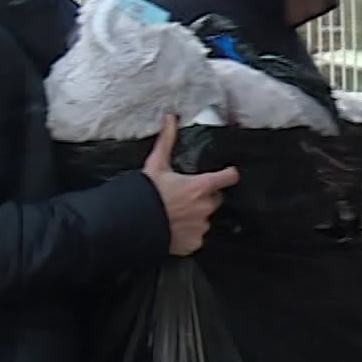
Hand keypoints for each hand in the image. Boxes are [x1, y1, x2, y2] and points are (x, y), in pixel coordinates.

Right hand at [141, 115, 239, 256]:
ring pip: (205, 218)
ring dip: (196, 215)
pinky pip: (196, 236)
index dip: (227, 174)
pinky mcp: (193, 243)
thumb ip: (167, 141)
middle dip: (205, 196)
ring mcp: (200, 227)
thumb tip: (170, 119)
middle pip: (216, 198)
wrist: (131, 224)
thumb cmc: (145, 194)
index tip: (225, 174)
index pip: (229, 177)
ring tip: (176, 213)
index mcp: (200, 187)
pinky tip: (174, 227)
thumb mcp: (156, 165)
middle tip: (186, 196)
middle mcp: (205, 208)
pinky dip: (188, 233)